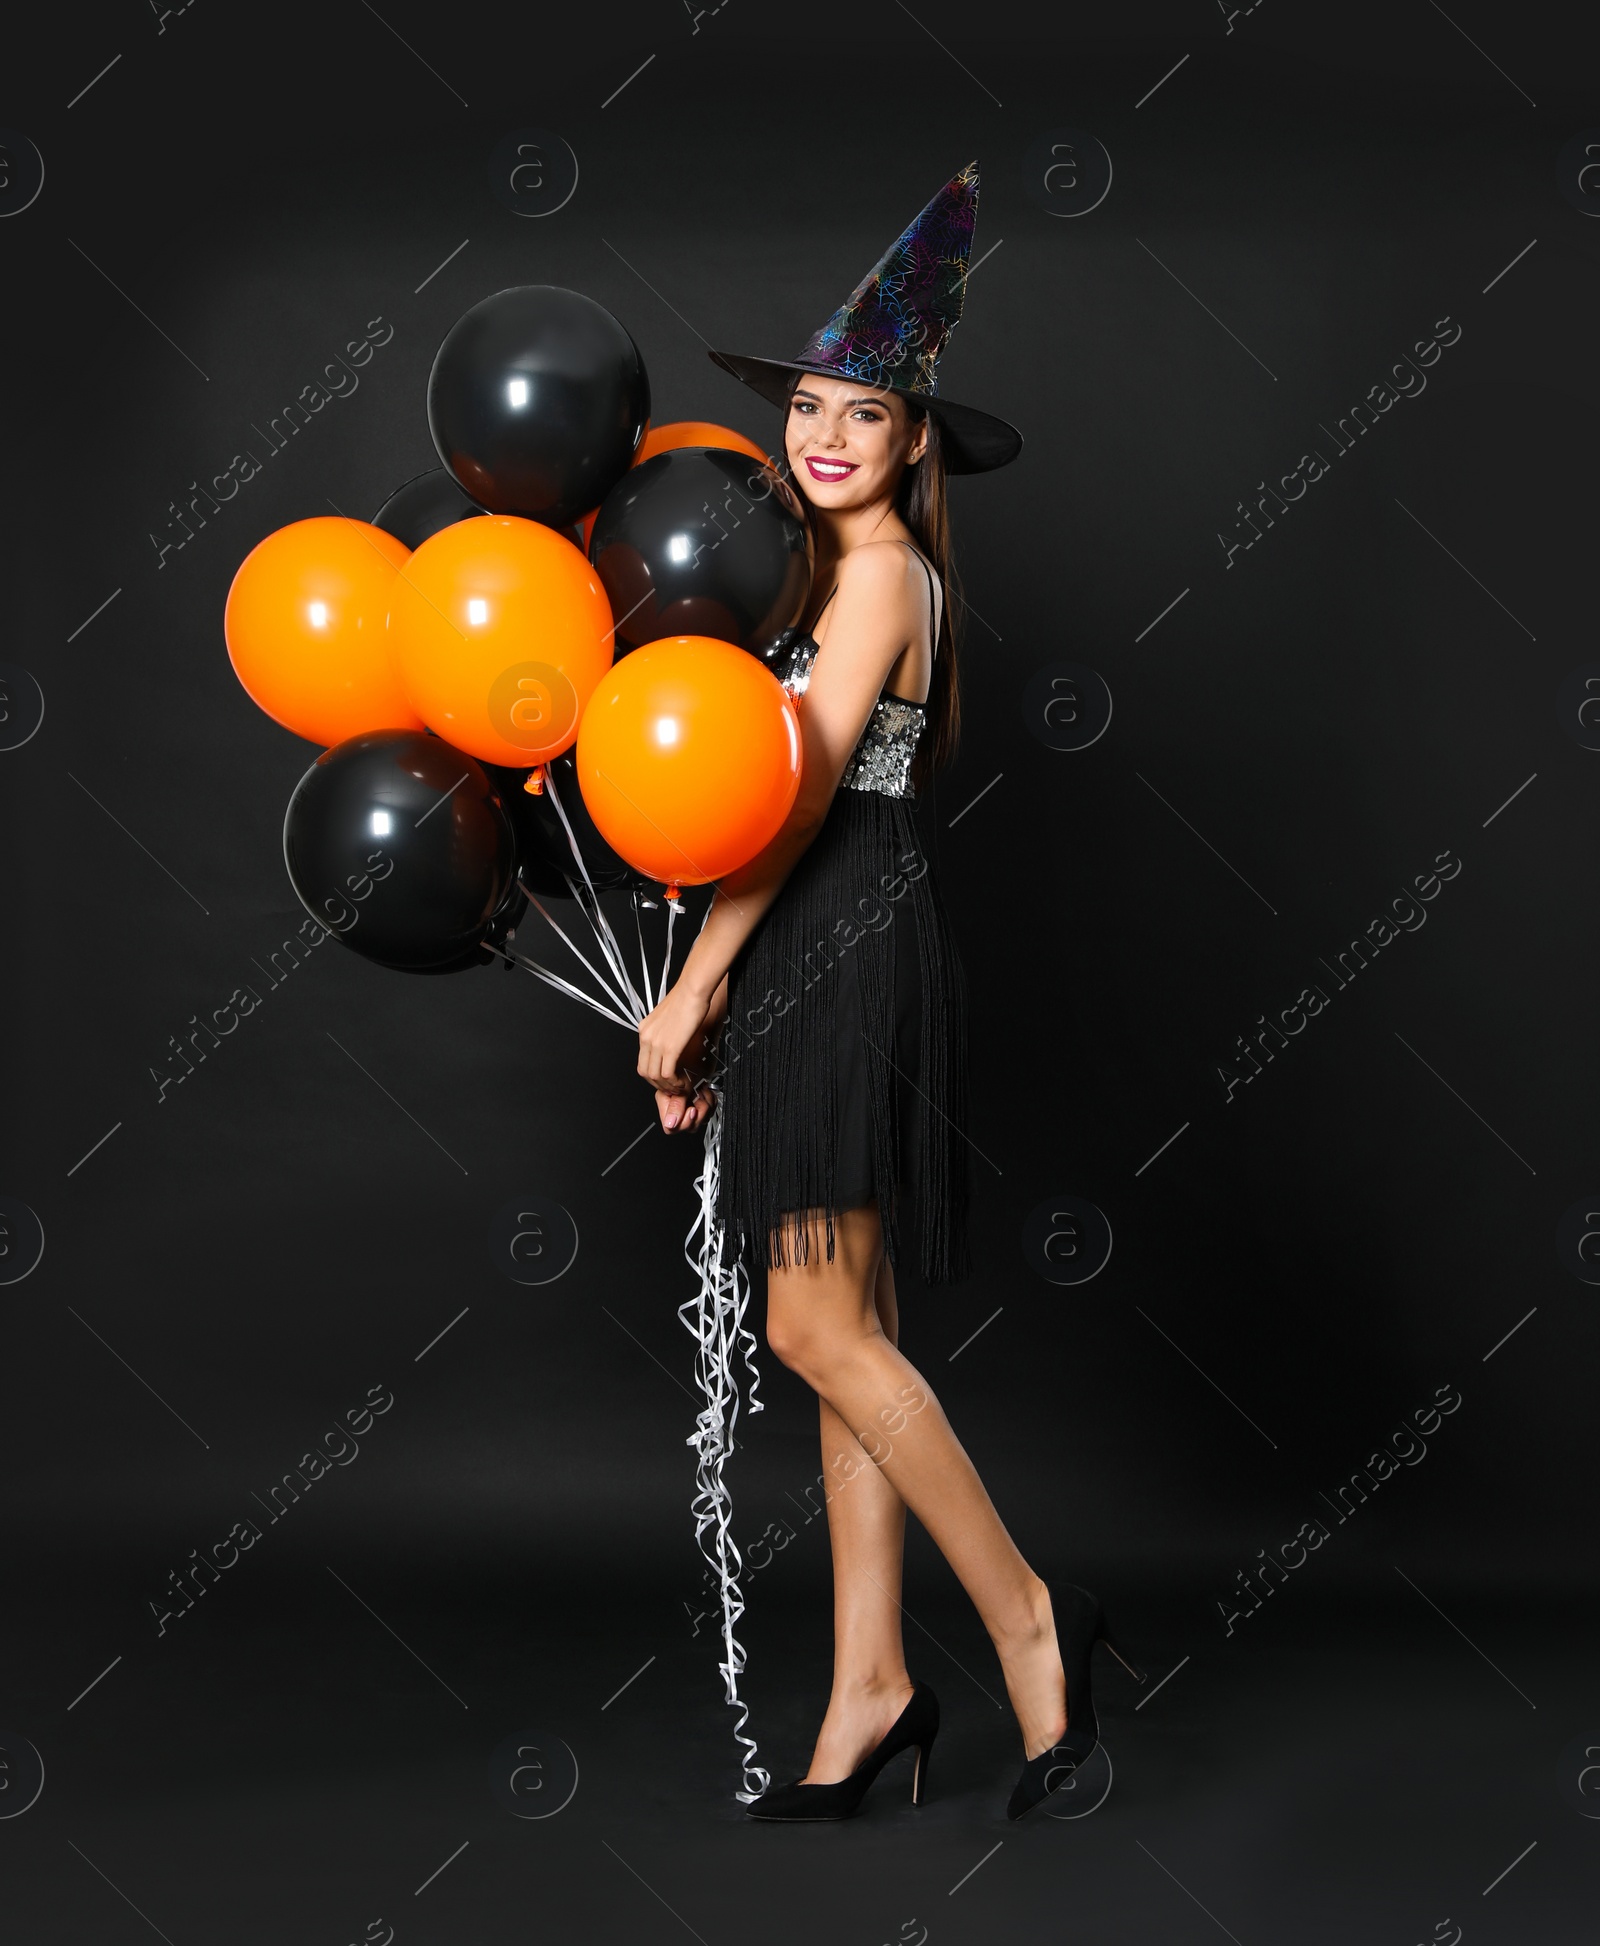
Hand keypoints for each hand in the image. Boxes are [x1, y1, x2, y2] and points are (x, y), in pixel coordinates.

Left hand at [638, 979, 716, 1132]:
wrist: (693, 989)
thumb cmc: (687, 998)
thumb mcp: (669, 1017)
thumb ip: (666, 1032)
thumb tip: (673, 1043)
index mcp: (644, 1030)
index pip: (642, 1061)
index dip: (654, 1075)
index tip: (667, 1079)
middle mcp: (646, 1037)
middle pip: (645, 1072)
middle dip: (659, 1084)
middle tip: (674, 1087)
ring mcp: (656, 1042)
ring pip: (654, 1076)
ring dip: (668, 1085)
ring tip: (681, 1086)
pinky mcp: (670, 1046)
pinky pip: (667, 1073)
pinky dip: (674, 1082)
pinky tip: (683, 1081)